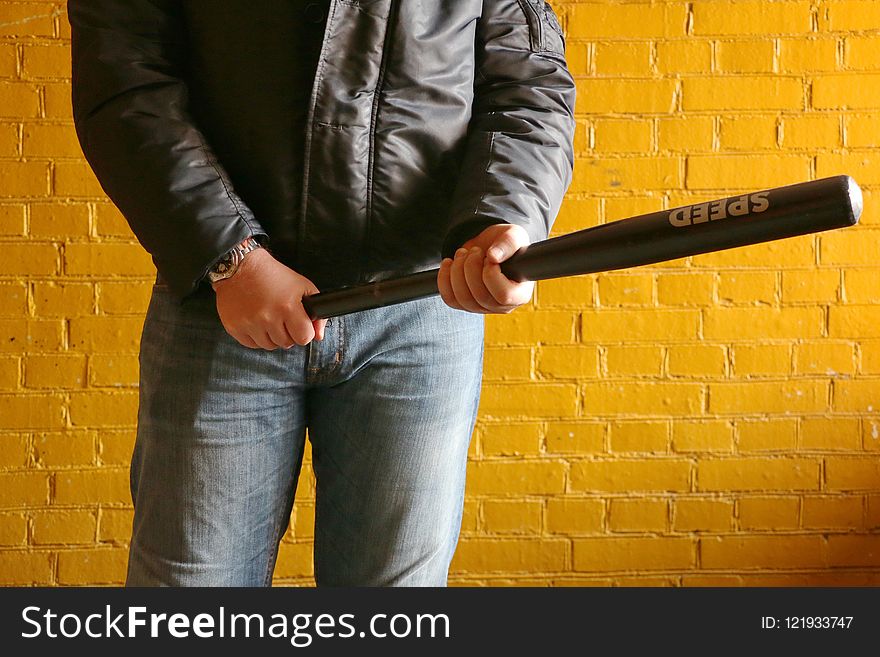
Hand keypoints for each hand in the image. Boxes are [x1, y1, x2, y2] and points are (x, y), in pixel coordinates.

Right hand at [211, 248, 326, 349]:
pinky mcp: (235, 327)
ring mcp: (250, 324)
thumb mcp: (302, 287)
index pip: (304, 338)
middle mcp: (268, 317)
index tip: (300, 325)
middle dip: (288, 333)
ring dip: (272, 336)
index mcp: (287, 307)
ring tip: (269, 317)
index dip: (304, 332)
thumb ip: (316, 313)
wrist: (240, 267)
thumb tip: (318, 336)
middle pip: (287, 343)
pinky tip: (256, 321)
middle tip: (282, 317)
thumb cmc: (272, 275)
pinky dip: (256, 336)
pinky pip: (252, 344)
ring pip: (269, 346)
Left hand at [437, 223, 534, 313]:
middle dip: (471, 267)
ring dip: (457, 271)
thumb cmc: (506, 244)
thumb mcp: (513, 235)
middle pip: (480, 296)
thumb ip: (508, 243)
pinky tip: (448, 263)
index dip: (491, 274)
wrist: (489, 247)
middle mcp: (503, 306)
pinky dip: (444, 279)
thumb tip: (493, 256)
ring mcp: (483, 308)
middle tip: (474, 250)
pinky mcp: (465, 305)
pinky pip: (449, 299)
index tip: (489, 258)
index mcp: (520, 294)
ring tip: (463, 253)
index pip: (504, 295)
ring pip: (462, 299)